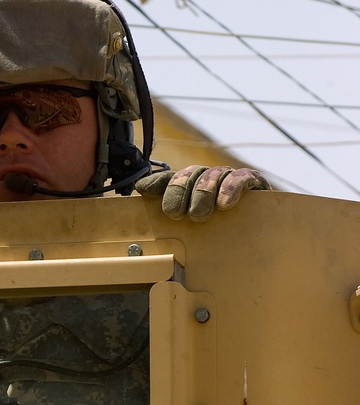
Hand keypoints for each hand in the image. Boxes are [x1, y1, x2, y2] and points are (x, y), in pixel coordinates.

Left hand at [135, 165, 270, 221]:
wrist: (263, 230)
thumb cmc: (220, 229)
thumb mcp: (191, 223)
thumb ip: (170, 206)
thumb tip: (141, 189)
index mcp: (192, 184)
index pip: (171, 177)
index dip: (158, 182)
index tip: (145, 191)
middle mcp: (209, 176)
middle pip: (191, 174)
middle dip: (179, 191)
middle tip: (174, 213)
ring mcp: (230, 177)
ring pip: (213, 175)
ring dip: (203, 193)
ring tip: (198, 214)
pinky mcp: (253, 181)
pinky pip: (241, 179)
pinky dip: (231, 190)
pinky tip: (225, 204)